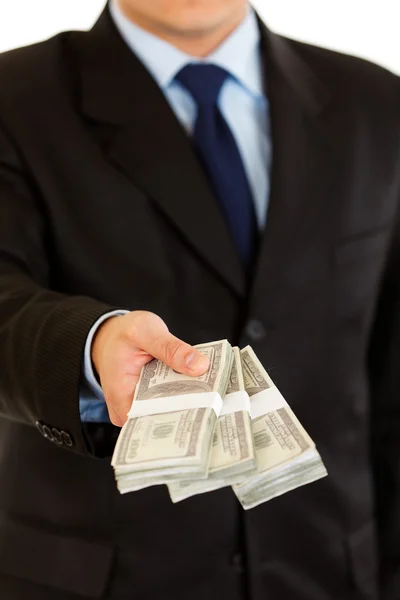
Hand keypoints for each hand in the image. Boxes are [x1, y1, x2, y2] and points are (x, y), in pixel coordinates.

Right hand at [91, 311, 208, 426]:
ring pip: (168, 412)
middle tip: (215, 395)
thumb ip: (171, 348)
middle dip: (189, 406)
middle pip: (163, 418)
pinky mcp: (148, 403)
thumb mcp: (145, 331)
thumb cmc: (123, 334)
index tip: (206, 404)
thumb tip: (200, 366)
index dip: (180, 413)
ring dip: (188, 400)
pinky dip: (183, 394)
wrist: (111, 335)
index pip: (153, 418)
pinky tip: (200, 386)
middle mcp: (127, 411)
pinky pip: (169, 403)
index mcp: (121, 396)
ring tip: (210, 390)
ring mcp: (138, 409)